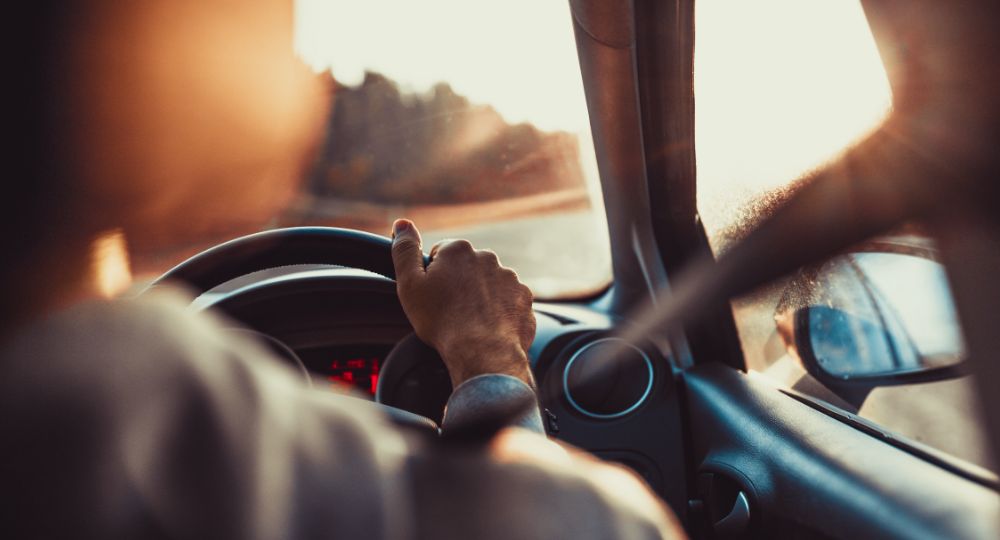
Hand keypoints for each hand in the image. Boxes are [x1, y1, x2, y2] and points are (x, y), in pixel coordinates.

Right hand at [390, 219, 535, 387]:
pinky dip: (499, 312)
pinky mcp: (524, 298)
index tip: (433, 296)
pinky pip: (507, 301)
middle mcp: (487, 257)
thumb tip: (402, 224)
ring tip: (470, 322)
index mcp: (458, 250)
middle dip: (459, 285)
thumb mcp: (409, 285)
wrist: (483, 352)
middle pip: (467, 268)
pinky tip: (488, 327)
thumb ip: (404, 250)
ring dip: (480, 298)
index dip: (433, 277)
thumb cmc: (442, 321)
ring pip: (489, 284)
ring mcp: (509, 278)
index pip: (441, 254)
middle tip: (450, 311)